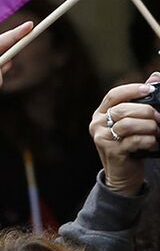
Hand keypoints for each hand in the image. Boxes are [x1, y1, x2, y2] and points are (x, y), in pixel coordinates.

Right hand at [91, 75, 159, 195]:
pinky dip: (149, 140)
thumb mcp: (134, 120)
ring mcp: (102, 139)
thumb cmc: (130, 143)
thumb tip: (155, 77)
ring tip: (156, 131)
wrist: (123, 173)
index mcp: (101, 114)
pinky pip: (134, 141)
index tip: (149, 89)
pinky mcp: (112, 152)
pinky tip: (153, 143)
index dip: (132, 90)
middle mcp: (97, 125)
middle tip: (159, 118)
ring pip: (129, 124)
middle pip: (124, 109)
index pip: (114, 95)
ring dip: (149, 127)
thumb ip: (142, 99)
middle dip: (147, 111)